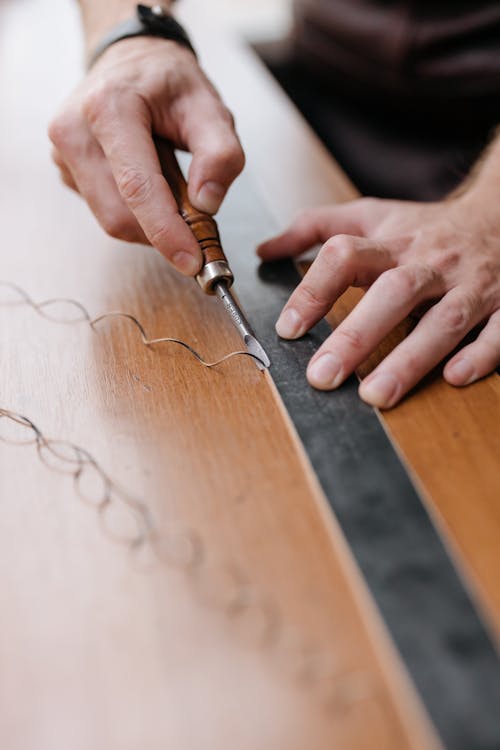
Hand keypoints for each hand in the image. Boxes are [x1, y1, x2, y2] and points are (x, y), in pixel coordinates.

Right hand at [49, 37, 244, 275]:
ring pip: (112, 219)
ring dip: (151, 222)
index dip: (166, 231)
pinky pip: (105, 211)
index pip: (137, 187)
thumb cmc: (169, 82)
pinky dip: (137, 213)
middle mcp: (74, 131)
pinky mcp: (66, 172)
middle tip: (198, 226)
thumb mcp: (210, 106)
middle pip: (120, 214)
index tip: (192, 260)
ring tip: (172, 187)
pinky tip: (149, 183)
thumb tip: (207, 204)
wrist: (130, 61)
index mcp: (109, 107)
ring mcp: (63, 154)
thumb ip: (221, 154)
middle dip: (163, 232)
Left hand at [257, 196, 499, 407]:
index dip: (314, 289)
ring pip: (443, 320)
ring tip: (374, 396)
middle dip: (356, 334)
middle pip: (394, 293)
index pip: (346, 255)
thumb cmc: (425, 227)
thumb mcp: (371, 215)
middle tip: (323, 376)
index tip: (288, 328)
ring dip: (410, 358)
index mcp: (394, 243)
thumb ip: (316, 228)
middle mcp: (431, 264)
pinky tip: (454, 377)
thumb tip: (264, 249)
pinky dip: (481, 353)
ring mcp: (471, 285)